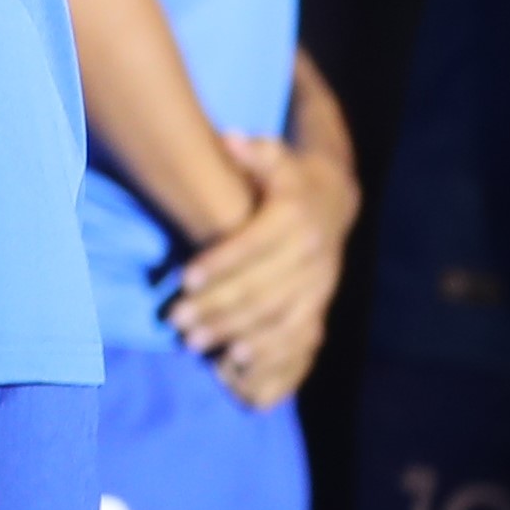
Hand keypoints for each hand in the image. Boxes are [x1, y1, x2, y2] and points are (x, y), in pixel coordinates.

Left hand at [170, 132, 358, 408]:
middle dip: (217, 308)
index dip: (220, 262)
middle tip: (176, 322)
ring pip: (278, 322)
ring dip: (235, 337)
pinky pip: (299, 344)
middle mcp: (314, 258)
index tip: (182, 278)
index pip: (256, 245)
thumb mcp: (276, 157)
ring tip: (194, 345)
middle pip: (264, 290)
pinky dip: (267, 361)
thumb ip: (255, 152)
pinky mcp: (320, 311)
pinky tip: (233, 369)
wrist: (333, 202)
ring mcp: (321, 290)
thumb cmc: (287, 179)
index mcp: (297, 219)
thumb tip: (232, 139)